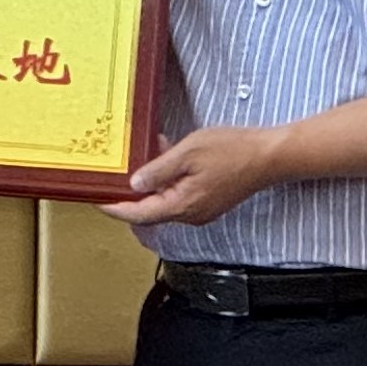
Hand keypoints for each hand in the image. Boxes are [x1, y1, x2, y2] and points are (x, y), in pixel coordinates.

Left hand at [101, 127, 284, 226]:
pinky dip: (168, 179)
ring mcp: (201, 210)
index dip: (116, 208)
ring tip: (146, 154)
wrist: (270, 156)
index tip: (96, 200)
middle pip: (151, 209)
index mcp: (183, 206)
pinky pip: (180, 195)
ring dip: (152, 181)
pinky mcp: (208, 202)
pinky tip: (168, 157)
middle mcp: (190, 215)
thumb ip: (159, 170)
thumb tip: (134, 184)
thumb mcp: (188, 152)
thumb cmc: (232, 151)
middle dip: (132, 191)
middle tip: (115, 173)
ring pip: (165, 200)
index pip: (139, 214)